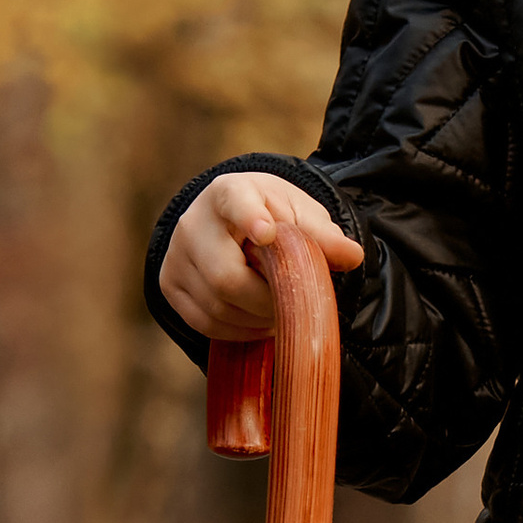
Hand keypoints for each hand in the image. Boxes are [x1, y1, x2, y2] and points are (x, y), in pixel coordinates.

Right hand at [159, 172, 361, 341]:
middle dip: (266, 301)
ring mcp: (176, 255)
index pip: (234, 202)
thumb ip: (324, 235)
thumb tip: (352, 256)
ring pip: (216, 306)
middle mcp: (193, 222)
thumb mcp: (300, 215)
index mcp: (230, 193)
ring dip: (255, 319)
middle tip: (291, 306)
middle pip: (227, 277)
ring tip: (277, 311)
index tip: (267, 232)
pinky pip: (204, 322)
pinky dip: (237, 330)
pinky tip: (256, 321)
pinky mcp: (170, 285)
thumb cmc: (271, 216)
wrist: (228, 224)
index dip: (248, 218)